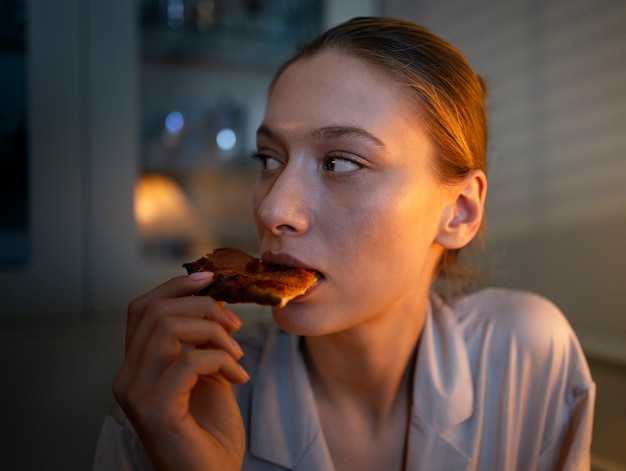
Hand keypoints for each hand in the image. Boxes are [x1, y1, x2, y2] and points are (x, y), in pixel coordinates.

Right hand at [113, 272, 248, 469]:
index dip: (175, 286)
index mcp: (136, 366)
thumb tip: (213, 297)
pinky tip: (239, 377)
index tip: (211, 278)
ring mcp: (136, 393)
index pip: (141, 308)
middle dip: (203, 307)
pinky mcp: (154, 409)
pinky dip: (221, 359)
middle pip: (156, 311)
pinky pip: (189, 360)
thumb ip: (202, 340)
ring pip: (169, 328)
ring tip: (237, 353)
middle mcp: (127, 377)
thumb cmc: (210, 431)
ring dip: (214, 331)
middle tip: (236, 325)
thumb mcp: (208, 373)